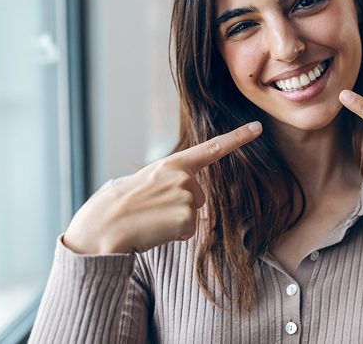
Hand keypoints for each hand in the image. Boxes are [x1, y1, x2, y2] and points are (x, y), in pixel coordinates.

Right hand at [63, 122, 262, 254]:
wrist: (104, 224)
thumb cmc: (124, 205)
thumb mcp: (150, 181)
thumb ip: (174, 180)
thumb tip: (194, 195)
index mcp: (173, 163)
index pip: (212, 148)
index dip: (237, 138)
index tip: (258, 127)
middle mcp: (183, 176)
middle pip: (200, 197)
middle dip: (181, 207)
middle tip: (153, 209)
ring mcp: (185, 196)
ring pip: (194, 215)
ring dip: (176, 222)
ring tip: (152, 218)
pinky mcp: (186, 218)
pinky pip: (189, 231)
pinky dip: (174, 235)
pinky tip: (155, 229)